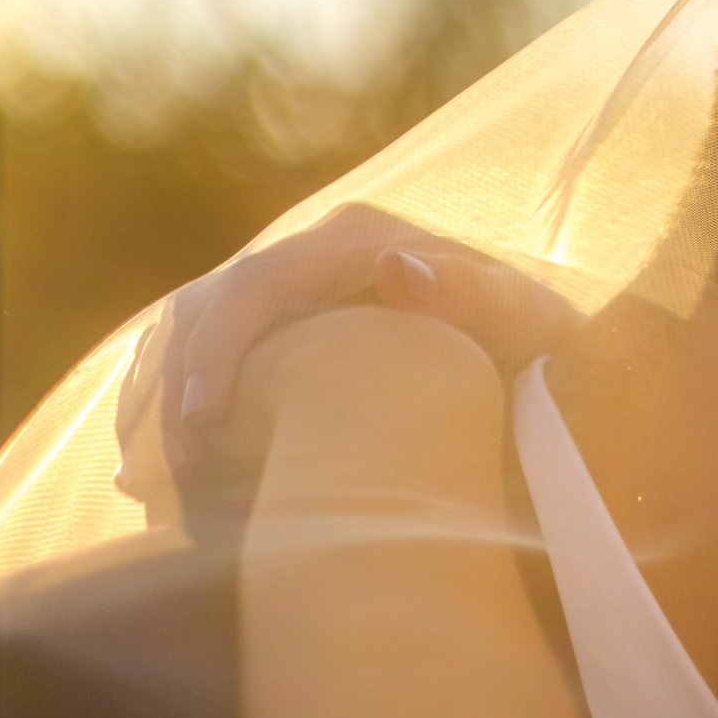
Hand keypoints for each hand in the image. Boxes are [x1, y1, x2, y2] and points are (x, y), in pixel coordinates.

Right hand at [115, 202, 585, 508]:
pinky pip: (213, 357)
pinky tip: (170, 471)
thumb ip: (477, 297)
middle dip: (180, 383)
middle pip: (209, 304)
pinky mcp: (289, 328)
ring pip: (195, 330)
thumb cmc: (545, 345)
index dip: (220, 347)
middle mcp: (318, 251)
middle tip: (181, 469)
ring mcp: (298, 289)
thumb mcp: (531, 325)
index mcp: (363, 238)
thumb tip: (394, 268)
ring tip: (166, 479)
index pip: (260, 281)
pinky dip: (182, 406)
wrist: (552, 362)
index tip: (207, 420)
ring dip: (169, 399)